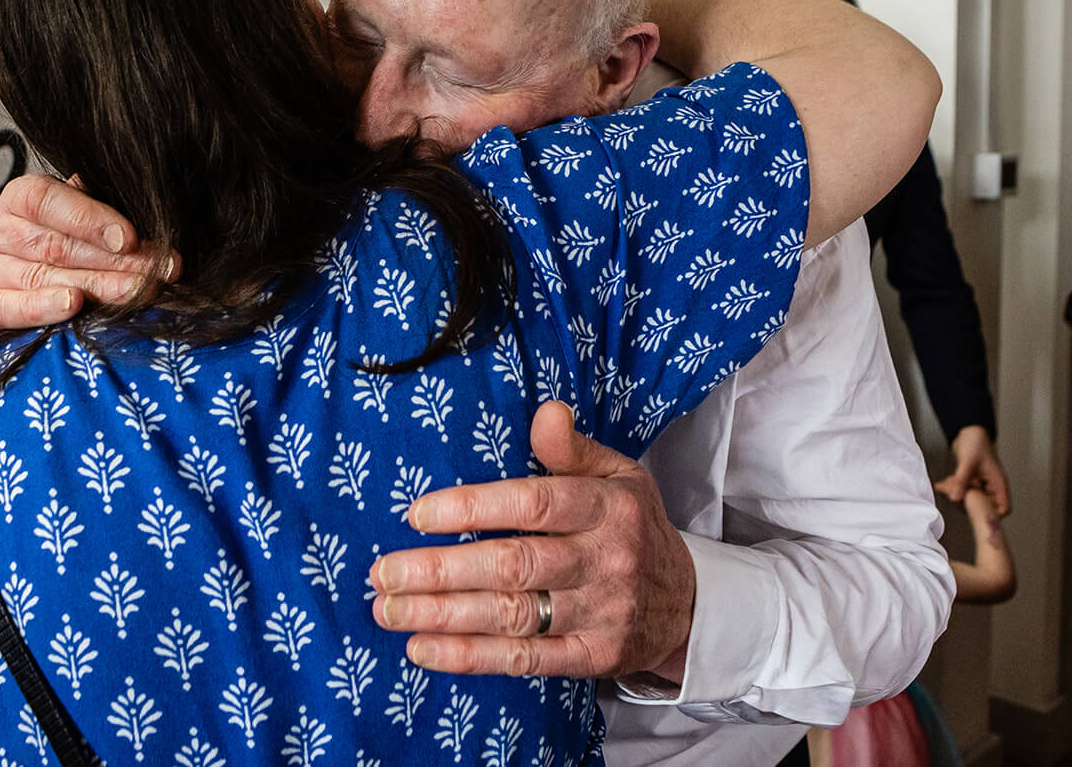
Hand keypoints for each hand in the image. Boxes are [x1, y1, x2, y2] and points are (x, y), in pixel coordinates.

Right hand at [0, 174, 176, 328]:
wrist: (27, 272)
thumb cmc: (69, 235)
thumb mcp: (83, 212)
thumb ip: (101, 208)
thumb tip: (142, 211)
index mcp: (19, 196)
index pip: (48, 201)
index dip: (89, 218)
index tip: (130, 238)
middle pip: (56, 244)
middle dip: (114, 259)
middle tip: (157, 271)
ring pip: (44, 276)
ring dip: (96, 286)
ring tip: (135, 291)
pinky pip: (10, 308)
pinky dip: (43, 307)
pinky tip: (73, 304)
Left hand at [369, 401, 695, 680]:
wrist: (689, 603)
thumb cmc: (632, 527)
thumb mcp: (618, 475)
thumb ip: (572, 449)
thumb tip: (546, 411)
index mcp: (606, 506)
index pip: (533, 504)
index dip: (472, 508)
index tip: (416, 514)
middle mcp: (604, 560)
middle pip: (513, 565)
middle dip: (440, 571)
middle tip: (382, 571)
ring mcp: (599, 613)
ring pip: (511, 615)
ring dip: (442, 615)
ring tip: (387, 609)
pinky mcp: (592, 658)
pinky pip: (523, 660)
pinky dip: (469, 657)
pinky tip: (423, 648)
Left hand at [933, 425, 1010, 515]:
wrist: (969, 430)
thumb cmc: (976, 441)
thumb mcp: (968, 462)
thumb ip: (962, 481)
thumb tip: (955, 498)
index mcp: (998, 483)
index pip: (1003, 508)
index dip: (992, 513)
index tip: (975, 510)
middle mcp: (991, 486)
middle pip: (983, 506)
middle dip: (965, 501)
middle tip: (952, 493)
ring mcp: (981, 484)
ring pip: (970, 499)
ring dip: (956, 494)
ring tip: (945, 485)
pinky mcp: (971, 481)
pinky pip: (962, 491)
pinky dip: (952, 489)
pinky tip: (943, 484)